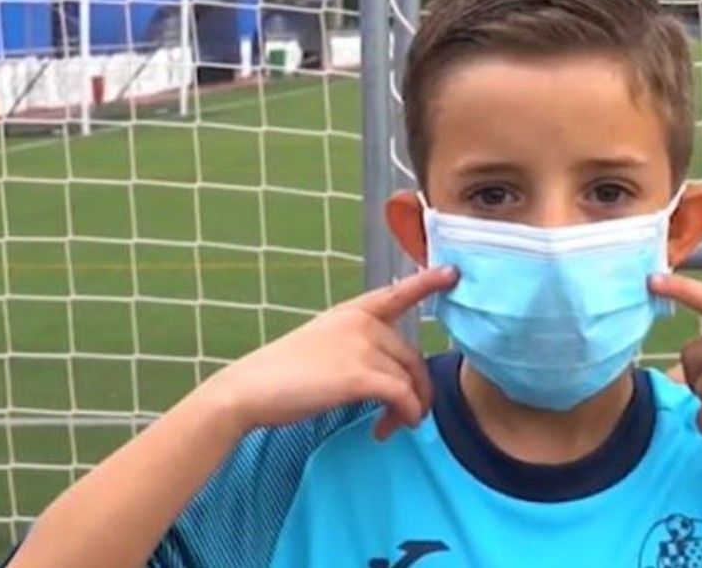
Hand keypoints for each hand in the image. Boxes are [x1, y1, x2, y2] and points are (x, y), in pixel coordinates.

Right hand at [202, 266, 458, 439]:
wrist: (248, 391)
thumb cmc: (282, 375)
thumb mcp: (322, 346)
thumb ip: (358, 348)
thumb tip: (393, 377)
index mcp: (352, 312)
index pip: (397, 293)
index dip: (427, 281)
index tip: (453, 271)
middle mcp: (361, 323)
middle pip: (412, 356)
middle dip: (415, 389)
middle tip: (403, 416)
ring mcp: (362, 346)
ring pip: (409, 379)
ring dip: (408, 409)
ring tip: (389, 427)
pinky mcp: (360, 375)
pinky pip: (402, 396)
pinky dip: (405, 415)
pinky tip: (386, 429)